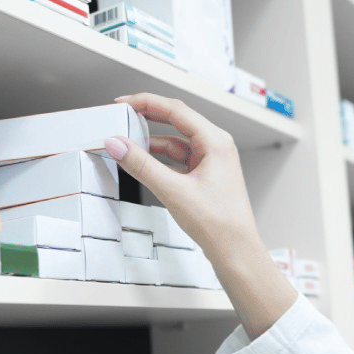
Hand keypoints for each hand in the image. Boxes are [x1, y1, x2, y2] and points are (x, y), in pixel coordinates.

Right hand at [104, 93, 296, 338]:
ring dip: (151, 140)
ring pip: (176, 141)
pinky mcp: (205, 175)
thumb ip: (141, 165)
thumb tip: (118, 144)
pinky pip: (178, 158)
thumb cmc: (218, 223)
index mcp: (215, 141)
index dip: (146, 102)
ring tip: (127, 141)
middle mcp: (216, 146)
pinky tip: (143, 160)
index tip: (123, 103)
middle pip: (176, 120)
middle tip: (122, 115)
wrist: (235, 251)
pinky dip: (159, 157)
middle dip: (147, 117)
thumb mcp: (173, 191)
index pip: (176, 110)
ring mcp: (211, 160)